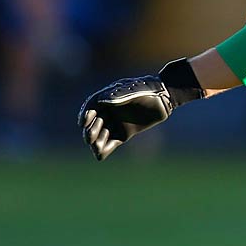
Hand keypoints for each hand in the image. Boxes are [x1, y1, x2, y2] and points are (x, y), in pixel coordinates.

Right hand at [79, 61, 202, 159]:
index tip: (82, 123)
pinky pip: (112, 142)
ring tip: (95, 147)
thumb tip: (99, 102)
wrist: (163, 97)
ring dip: (96, 141)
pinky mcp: (124, 133)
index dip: (85, 115)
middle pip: (94, 123)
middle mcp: (109, 111)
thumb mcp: (131, 91)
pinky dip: (106, 149)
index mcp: (106, 98)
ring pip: (101, 134)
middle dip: (90, 130)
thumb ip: (116, 97)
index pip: (91, 107)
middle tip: (89, 137)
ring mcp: (116, 122)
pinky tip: (100, 155)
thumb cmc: (146, 90)